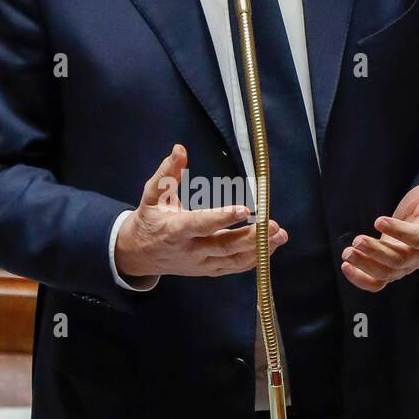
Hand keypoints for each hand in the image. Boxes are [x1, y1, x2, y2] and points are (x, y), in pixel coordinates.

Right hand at [115, 143, 287, 278]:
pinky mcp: (208, 270)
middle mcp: (190, 250)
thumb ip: (167, 172)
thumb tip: (180, 149)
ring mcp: (200, 263)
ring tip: (280, 235)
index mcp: (175, 230)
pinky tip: (270, 247)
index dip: (222, 218)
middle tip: (273, 225)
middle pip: (224, 246)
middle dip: (251, 237)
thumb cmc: (149, 219)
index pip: (201, 224)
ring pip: (233, 260)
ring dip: (259, 249)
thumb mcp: (153, 194)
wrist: (138, 254)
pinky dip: (253, 259)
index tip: (245, 210)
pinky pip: (233, 267)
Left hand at [341, 166, 418, 291]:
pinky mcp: (388, 273)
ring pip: (385, 274)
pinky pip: (376, 284)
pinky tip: (345, 266)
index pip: (417, 238)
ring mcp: (402, 267)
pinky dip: (360, 279)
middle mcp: (417, 256)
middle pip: (397, 261)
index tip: (378, 220)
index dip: (399, 231)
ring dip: (365, 265)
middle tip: (357, 240)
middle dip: (376, 252)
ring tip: (348, 252)